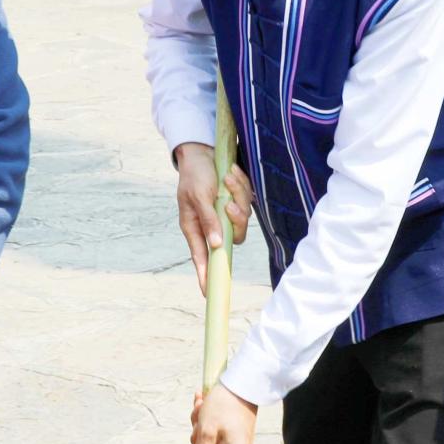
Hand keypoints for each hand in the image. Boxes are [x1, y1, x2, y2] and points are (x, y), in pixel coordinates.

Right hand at [173, 142, 253, 291]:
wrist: (203, 151)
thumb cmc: (195, 174)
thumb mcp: (198, 196)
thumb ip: (208, 220)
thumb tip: (216, 245)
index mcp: (195, 226)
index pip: (202, 257)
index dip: (205, 274)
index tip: (208, 292)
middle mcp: (212, 224)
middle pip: (233, 237)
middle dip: (236, 219)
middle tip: (227, 202)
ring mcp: (225, 213)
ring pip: (243, 218)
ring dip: (238, 195)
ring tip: (227, 177)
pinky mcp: (236, 201)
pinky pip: (247, 200)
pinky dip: (241, 186)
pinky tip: (231, 173)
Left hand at [189, 382, 256, 443]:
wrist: (243, 381)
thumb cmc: (223, 405)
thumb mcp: (207, 431)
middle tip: (196, 424)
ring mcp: (238, 440)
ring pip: (213, 443)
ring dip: (201, 428)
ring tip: (200, 406)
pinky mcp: (237, 430)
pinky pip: (218, 432)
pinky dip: (209, 421)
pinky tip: (204, 403)